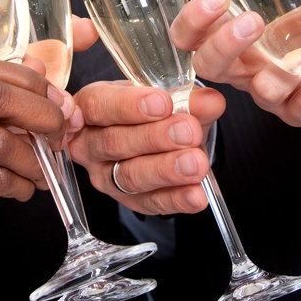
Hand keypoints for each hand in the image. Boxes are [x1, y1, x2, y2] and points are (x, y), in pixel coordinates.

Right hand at [0, 53, 72, 269]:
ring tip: (45, 166)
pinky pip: (2, 182)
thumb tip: (44, 71)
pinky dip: (25, 183)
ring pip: (1, 143)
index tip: (50, 94)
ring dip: (37, 156)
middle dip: (41, 110)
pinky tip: (24, 186)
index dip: (24, 76)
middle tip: (59, 128)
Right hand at [66, 81, 224, 215]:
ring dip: (165, 170)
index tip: (163, 102)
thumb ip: (187, 99)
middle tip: (188, 131)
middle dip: (154, 137)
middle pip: (114, 142)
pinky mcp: (126, 200)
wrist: (157, 138)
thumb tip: (210, 102)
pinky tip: (196, 193)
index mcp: (91, 107)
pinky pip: (149, 203)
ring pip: (129, 176)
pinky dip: (175, 199)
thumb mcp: (167, 97)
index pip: (98, 106)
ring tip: (195, 163)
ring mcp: (104, 176)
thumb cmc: (150, 110)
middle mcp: (90, 144)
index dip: (128, 105)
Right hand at [170, 0, 300, 126]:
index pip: (191, 33)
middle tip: (252, 21)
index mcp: (229, 34)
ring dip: (277, 75)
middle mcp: (242, 66)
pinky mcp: (296, 111)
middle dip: (224, 45)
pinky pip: (298, 112)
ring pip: (258, 91)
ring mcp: (266, 90)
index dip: (194, 20)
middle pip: (209, 65)